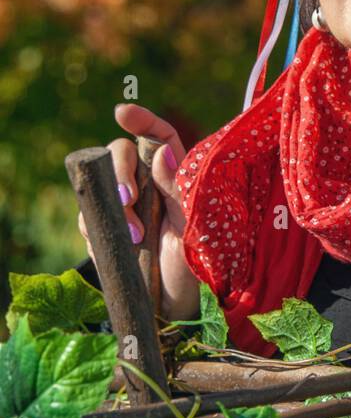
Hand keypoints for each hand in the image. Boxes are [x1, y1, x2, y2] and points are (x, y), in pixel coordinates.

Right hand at [77, 103, 199, 321]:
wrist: (176, 304)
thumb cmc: (195, 263)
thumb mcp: (195, 226)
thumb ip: (178, 189)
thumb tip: (160, 153)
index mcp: (175, 175)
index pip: (159, 136)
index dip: (143, 120)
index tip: (123, 112)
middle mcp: (147, 183)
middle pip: (122, 152)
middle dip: (120, 169)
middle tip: (129, 199)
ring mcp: (123, 205)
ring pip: (101, 181)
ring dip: (114, 204)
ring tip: (136, 236)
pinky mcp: (104, 227)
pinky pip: (88, 212)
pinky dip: (98, 223)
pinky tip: (122, 242)